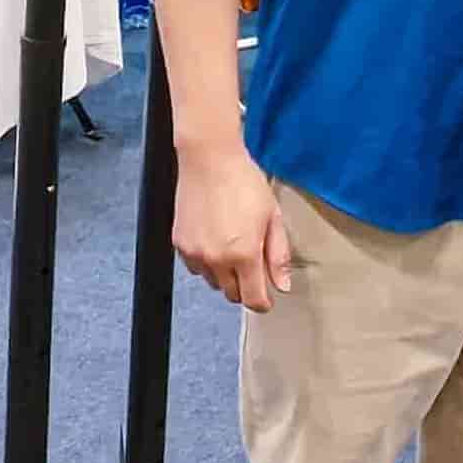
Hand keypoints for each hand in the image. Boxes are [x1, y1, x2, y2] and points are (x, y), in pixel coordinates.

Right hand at [173, 145, 291, 311]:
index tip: (267, 297)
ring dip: (225, 274)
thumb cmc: (243, 182)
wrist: (209, 159)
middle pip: (232, 294)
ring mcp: (195, 253)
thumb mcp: (273, 217)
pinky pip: (196, 267)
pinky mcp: (180, 245)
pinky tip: (215, 240)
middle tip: (252, 263)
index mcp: (244, 254)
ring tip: (232, 245)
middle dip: (245, 286)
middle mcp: (217, 259)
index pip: (253, 300)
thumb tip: (282, 285)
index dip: (263, 302)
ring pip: (213, 282)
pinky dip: (207, 262)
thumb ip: (278, 256)